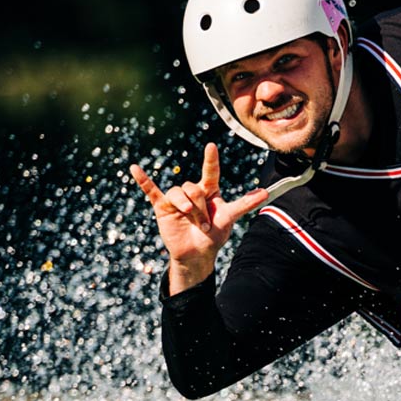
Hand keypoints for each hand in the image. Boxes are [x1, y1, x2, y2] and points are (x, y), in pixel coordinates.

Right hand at [128, 142, 268, 292]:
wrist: (196, 254)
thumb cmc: (214, 235)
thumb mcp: (229, 218)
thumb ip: (244, 204)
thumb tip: (266, 192)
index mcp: (209, 191)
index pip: (211, 172)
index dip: (211, 160)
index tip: (211, 146)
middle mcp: (192, 192)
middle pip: (193, 188)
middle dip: (200, 207)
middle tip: (205, 223)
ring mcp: (177, 199)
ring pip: (178, 193)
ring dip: (187, 208)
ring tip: (192, 221)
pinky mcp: (163, 207)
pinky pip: (151, 191)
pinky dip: (143, 180)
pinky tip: (134, 169)